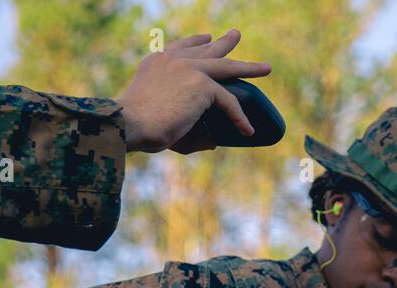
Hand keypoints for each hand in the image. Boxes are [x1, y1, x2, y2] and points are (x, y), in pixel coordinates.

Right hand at [116, 29, 270, 153]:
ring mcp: (189, 69)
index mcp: (157, 62)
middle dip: (224, 43)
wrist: (131, 122)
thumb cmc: (138, 127)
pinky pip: (227, 100)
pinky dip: (238, 117)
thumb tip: (213, 143)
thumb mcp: (159, 117)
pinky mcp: (202, 84)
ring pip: (226, 67)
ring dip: (248, 68)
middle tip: (236, 35)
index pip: (181, 47)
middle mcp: (173, 60)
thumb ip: (186, 128)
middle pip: (206, 49)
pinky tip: (247, 129)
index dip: (196, 42)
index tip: (206, 38)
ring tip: (266, 68)